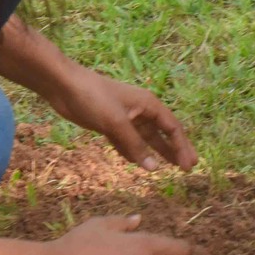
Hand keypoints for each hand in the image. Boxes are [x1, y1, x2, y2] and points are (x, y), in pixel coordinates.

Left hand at [47, 69, 196, 172]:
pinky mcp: (110, 125)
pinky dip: (135, 152)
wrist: (63, 86)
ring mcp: (125, 118)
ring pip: (146, 139)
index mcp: (148, 105)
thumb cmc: (93, 97)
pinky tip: (140, 163)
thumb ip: (135, 145)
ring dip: (158, 152)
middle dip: (176, 150)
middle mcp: (140, 111)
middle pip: (163, 134)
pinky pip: (128, 142)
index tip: (190, 165)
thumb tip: (153, 168)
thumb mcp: (117, 122)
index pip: (172, 128)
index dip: (182, 147)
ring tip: (171, 167)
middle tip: (188, 168)